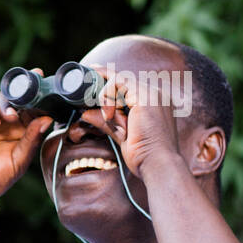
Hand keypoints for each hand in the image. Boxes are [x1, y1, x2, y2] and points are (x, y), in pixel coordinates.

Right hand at [0, 77, 53, 209]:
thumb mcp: (19, 161)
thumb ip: (32, 139)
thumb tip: (47, 118)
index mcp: (19, 131)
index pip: (30, 107)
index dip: (38, 96)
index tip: (48, 87)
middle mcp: (2, 122)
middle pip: (13, 97)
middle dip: (22, 92)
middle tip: (30, 97)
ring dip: (5, 102)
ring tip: (10, 117)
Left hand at [90, 61, 182, 179]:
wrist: (157, 164)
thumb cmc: (143, 154)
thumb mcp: (121, 134)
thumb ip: (106, 121)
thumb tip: (86, 113)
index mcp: (154, 102)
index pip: (128, 85)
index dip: (109, 81)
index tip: (91, 78)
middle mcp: (156, 94)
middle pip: (123, 79)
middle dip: (102, 82)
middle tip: (86, 88)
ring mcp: (153, 93)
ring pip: (119, 80)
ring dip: (106, 97)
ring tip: (108, 118)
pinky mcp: (145, 97)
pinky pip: (118, 84)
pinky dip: (108, 98)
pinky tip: (109, 116)